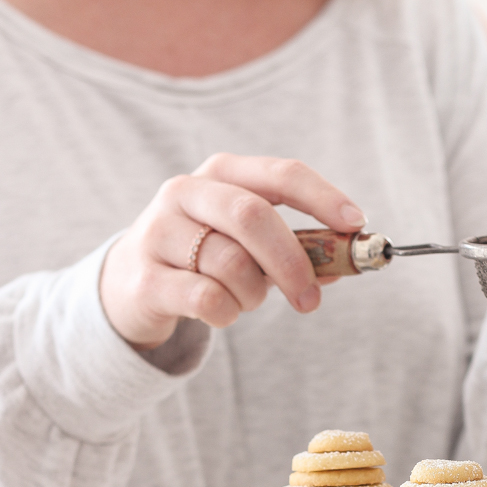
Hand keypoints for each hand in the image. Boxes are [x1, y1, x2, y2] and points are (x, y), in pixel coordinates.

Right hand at [100, 154, 365, 348]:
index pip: (281, 174)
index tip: (356, 224)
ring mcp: (160, 232)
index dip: (323, 198)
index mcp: (221, 174)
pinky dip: (227, 313)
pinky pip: (207, 298)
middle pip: (254, 218)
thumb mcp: (248, 245)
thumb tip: (344, 265)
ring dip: (253, 295)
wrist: (130, 285)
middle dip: (292, 263)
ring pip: (231, 265)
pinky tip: (221, 311)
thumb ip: (294, 250)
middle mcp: (186, 192)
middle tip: (310, 300)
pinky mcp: (146, 277)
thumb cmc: (204, 260)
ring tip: (245, 299)